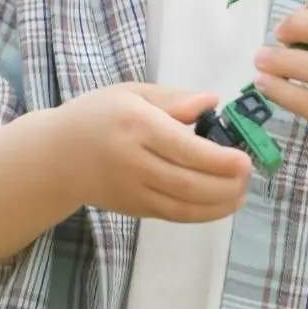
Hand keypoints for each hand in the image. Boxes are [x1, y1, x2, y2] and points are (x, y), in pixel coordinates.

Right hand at [62, 83, 250, 222]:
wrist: (57, 157)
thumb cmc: (98, 115)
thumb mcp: (132, 93)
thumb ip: (173, 98)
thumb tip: (212, 101)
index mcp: (137, 126)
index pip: (183, 148)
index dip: (218, 159)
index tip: (245, 160)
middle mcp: (134, 162)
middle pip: (188, 183)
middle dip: (225, 185)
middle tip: (249, 177)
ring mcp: (133, 190)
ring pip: (184, 206)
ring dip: (219, 204)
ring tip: (241, 192)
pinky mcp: (134, 209)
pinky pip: (174, 215)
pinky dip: (202, 213)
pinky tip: (220, 203)